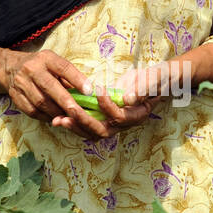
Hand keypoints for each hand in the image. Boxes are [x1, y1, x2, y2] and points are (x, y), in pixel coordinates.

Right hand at [4, 49, 105, 141]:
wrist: (10, 67)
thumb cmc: (40, 66)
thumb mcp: (53, 63)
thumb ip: (68, 76)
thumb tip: (87, 93)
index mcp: (46, 58)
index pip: (63, 67)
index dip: (77, 79)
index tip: (89, 91)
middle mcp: (32, 68)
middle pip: (50, 87)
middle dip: (66, 101)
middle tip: (78, 112)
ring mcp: (22, 82)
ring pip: (40, 102)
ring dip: (56, 112)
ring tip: (67, 118)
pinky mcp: (15, 96)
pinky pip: (32, 110)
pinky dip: (44, 117)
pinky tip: (53, 118)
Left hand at [50, 62, 166, 137]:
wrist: (153, 82)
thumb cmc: (154, 80)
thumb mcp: (151, 81)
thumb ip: (142, 90)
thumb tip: (128, 99)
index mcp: (136, 116)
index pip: (119, 117)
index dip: (108, 106)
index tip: (98, 90)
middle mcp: (123, 124)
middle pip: (102, 131)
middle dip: (84, 121)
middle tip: (70, 111)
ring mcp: (112, 123)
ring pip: (91, 132)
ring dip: (75, 126)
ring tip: (58, 119)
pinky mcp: (103, 118)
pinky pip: (87, 125)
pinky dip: (73, 122)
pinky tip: (59, 116)